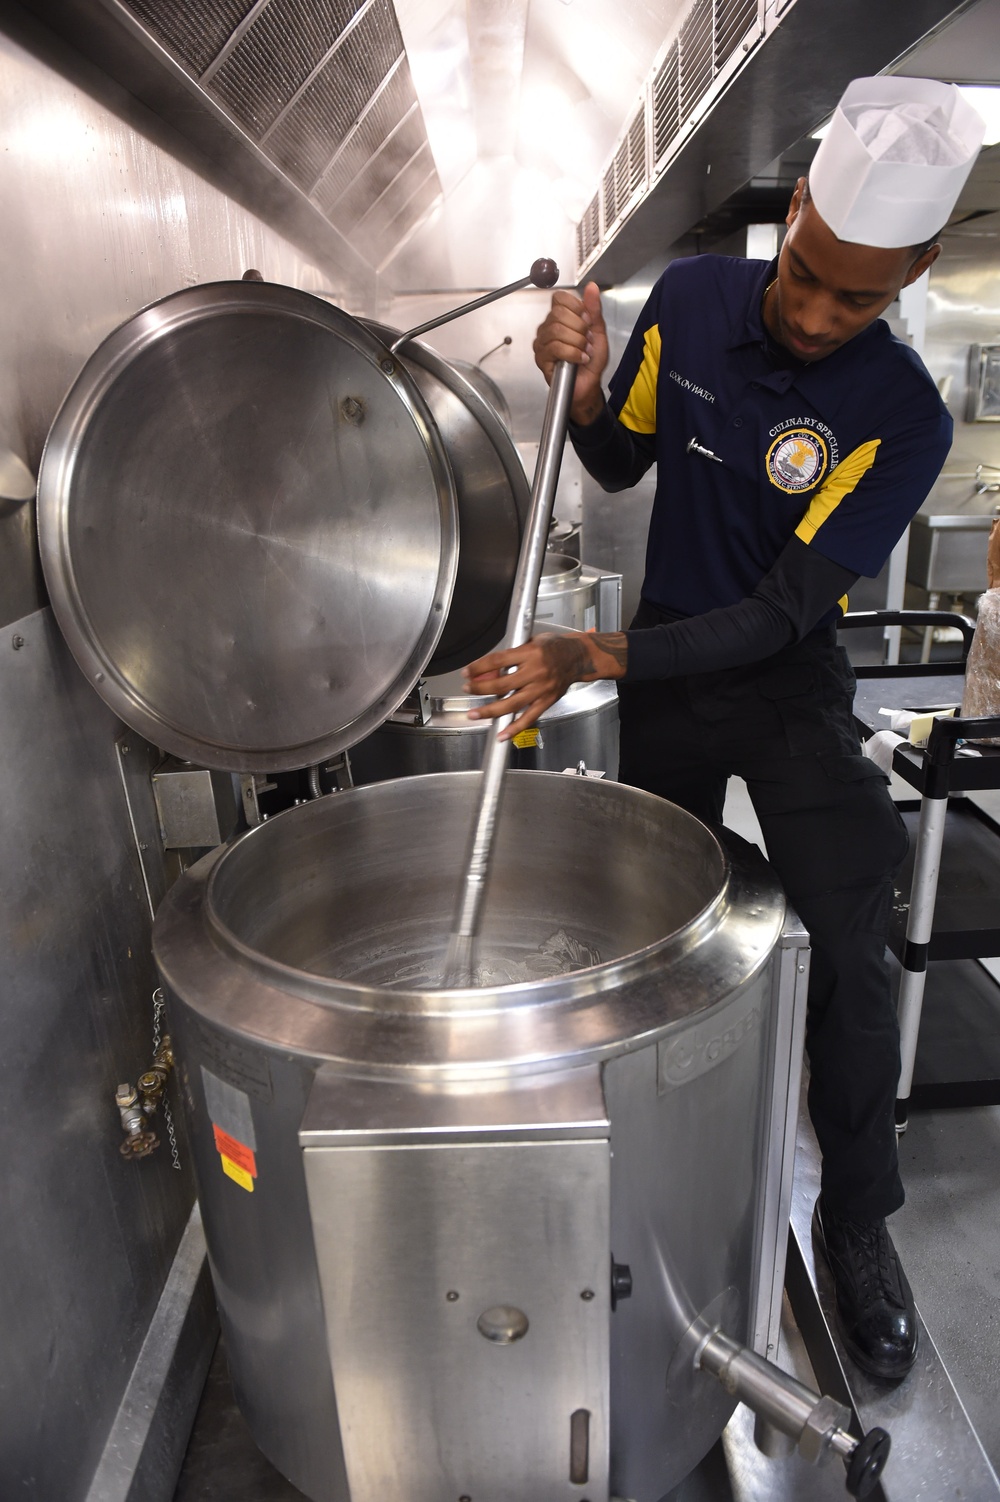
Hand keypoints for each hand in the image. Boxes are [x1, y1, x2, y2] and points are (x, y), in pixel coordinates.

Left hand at [463, 631, 626, 740]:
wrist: (579, 658)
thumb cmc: (555, 647)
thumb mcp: (532, 641)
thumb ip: (512, 654)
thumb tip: (489, 669)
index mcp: (530, 653)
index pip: (498, 661)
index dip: (479, 667)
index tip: (467, 672)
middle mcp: (536, 672)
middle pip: (502, 684)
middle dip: (480, 688)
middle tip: (467, 688)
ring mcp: (541, 690)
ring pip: (511, 704)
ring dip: (490, 710)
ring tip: (475, 714)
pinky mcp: (547, 702)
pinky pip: (528, 718)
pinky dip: (514, 728)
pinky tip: (502, 736)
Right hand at [532, 283, 608, 425]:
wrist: (589, 385)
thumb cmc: (591, 360)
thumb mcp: (598, 331)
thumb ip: (594, 309)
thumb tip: (591, 287)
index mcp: (560, 317)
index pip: (560, 298)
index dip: (576, 308)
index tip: (587, 322)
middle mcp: (548, 328)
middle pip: (558, 314)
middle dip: (579, 328)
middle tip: (586, 340)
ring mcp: (542, 343)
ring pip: (557, 331)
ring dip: (577, 342)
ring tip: (583, 351)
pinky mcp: (541, 358)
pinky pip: (555, 348)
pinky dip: (573, 353)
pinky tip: (579, 359)